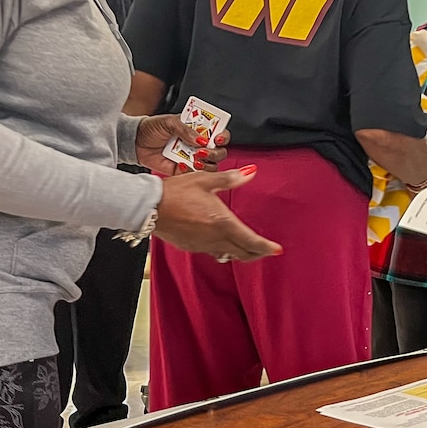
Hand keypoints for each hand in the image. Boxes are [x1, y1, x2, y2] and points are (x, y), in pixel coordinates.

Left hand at [135, 114, 229, 175]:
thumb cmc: (151, 128)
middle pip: (219, 152)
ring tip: (194, 159)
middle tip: (202, 151)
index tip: (218, 138)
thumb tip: (201, 139)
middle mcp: (198, 145)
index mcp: (197, 130)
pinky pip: (195, 175)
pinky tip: (182, 165)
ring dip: (206, 164)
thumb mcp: (169, 122)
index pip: (218, 133)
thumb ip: (186, 129)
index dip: (223, 136)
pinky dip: (191, 171)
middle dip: (214, 153)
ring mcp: (192, 158)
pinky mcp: (183, 170)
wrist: (135, 142)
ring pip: (211, 165)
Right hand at [154, 167, 282, 261]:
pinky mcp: (191, 247)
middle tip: (266, 249)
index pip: (251, 241)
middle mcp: (215, 238)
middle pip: (243, 253)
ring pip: (228, 255)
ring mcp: (202, 245)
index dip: (266, 247)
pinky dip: (224, 250)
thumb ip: (231, 179)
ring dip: (241, 253)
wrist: (149, 207)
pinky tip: (223, 242)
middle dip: (257, 253)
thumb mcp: (206, 181)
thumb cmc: (176, 192)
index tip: (276, 249)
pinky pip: (213, 252)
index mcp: (223, 223)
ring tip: (248, 247)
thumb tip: (251, 172)